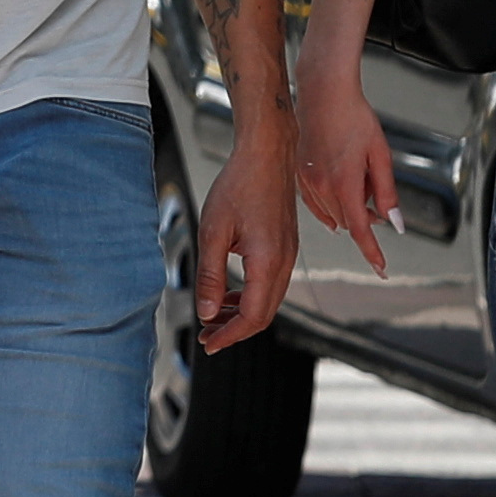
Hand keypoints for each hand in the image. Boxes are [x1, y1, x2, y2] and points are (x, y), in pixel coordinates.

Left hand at [193, 138, 298, 348]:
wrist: (267, 154)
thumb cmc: (239, 185)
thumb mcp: (213, 231)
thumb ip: (210, 276)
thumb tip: (207, 312)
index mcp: (268, 261)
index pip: (253, 316)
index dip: (230, 334)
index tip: (209, 343)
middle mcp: (284, 262)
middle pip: (264, 315)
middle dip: (235, 330)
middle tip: (207, 335)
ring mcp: (287, 255)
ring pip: (269, 300)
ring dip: (242, 314)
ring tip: (215, 316)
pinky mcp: (285, 246)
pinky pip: (271, 283)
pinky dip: (251, 296)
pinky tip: (230, 293)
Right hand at [295, 72, 399, 276]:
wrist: (323, 92)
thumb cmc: (355, 117)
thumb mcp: (380, 154)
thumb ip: (387, 192)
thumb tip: (395, 223)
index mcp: (344, 184)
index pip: (361, 230)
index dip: (372, 252)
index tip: (382, 270)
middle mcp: (321, 187)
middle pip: (348, 222)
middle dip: (366, 219)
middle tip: (379, 200)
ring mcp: (307, 181)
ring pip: (333, 214)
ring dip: (350, 209)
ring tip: (361, 180)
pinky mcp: (299, 174)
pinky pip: (316, 204)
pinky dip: (331, 206)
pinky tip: (340, 193)